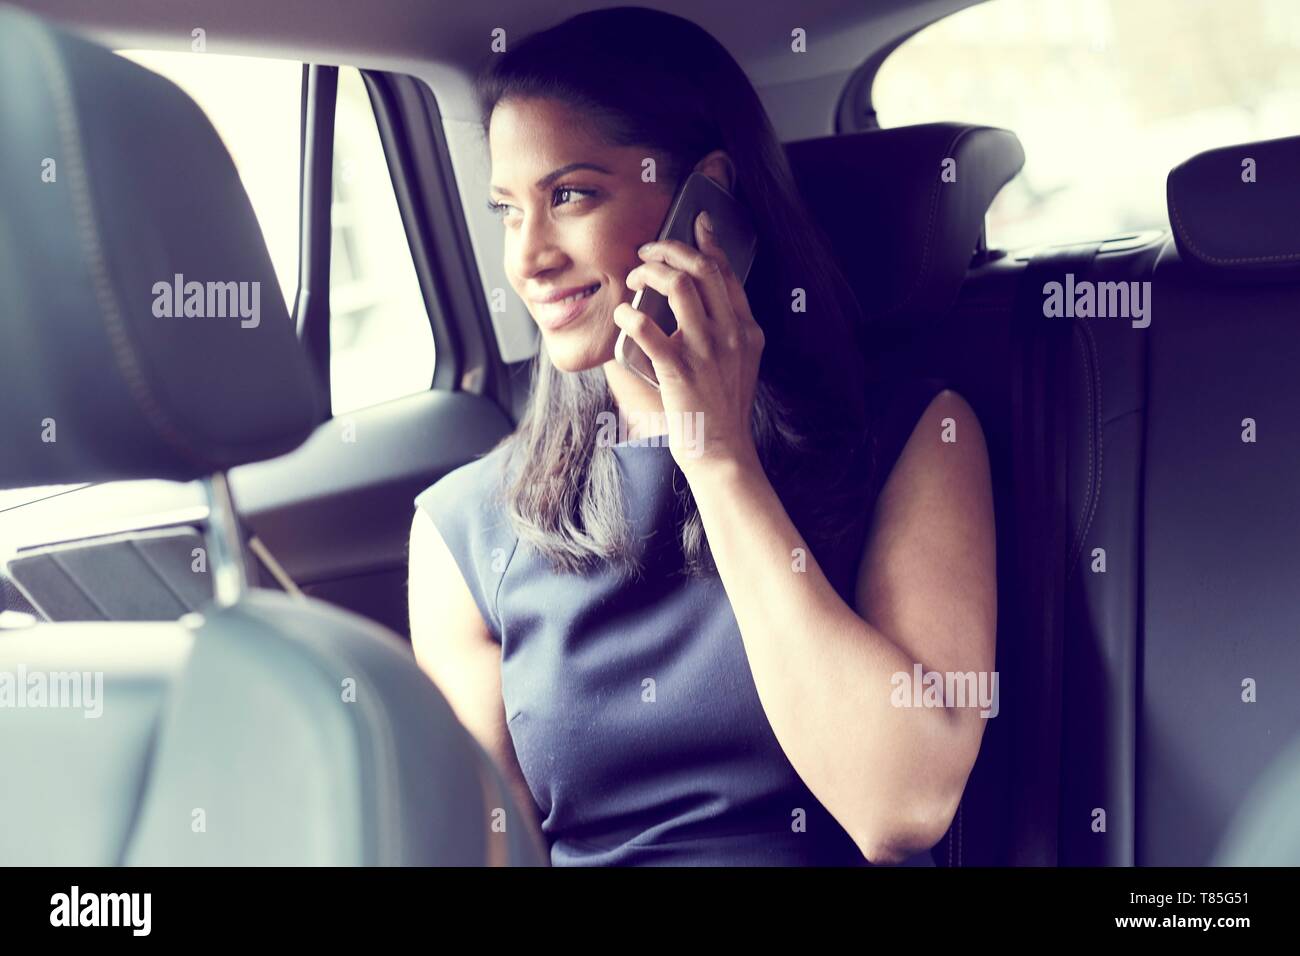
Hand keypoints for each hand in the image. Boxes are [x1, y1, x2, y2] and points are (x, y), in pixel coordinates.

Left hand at [614, 210, 764, 479]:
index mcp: (746, 330)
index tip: (695, 223)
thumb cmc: (723, 409)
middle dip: (669, 250)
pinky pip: (648, 329)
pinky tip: (622, 314)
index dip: (708, 243)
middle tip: (646, 252)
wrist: (722, 451)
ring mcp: (705, 351)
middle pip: (702, 269)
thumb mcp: (739, 363)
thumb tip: (700, 300)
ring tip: (632, 280)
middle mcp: (730, 334)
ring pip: (677, 287)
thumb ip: (727, 330)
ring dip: (647, 274)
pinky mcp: (679, 370)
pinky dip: (629, 315)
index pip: (726, 273)